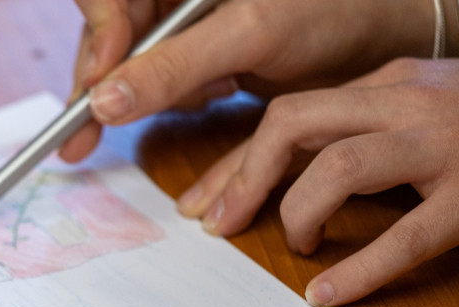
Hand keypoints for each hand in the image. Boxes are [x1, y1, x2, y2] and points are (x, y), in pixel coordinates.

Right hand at [59, 0, 451, 161]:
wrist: (378, 37)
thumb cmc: (329, 13)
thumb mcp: (248, 34)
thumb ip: (172, 66)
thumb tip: (103, 103)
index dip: (95, 37)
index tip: (98, 87)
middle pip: (107, 39)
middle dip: (108, 88)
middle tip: (79, 142)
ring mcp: (183, 26)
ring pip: (132, 69)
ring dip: (161, 97)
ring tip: (217, 92)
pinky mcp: (197, 54)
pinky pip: (162, 85)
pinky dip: (182, 103)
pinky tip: (220, 96)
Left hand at [179, 58, 458, 306]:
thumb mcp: (419, 110)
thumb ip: (359, 129)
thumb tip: (287, 171)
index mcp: (388, 86)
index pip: (286, 118)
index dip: (234, 165)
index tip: (202, 205)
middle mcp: (409, 104)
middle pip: (293, 124)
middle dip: (244, 179)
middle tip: (223, 227)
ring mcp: (444, 146)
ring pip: (339, 166)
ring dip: (299, 213)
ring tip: (297, 246)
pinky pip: (406, 235)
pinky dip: (358, 267)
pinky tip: (327, 291)